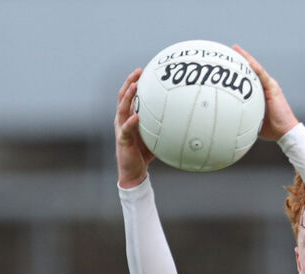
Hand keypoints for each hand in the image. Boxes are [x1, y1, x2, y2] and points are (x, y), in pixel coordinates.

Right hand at [114, 68, 153, 187]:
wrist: (134, 171)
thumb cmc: (144, 153)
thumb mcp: (155, 136)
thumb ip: (163, 126)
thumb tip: (183, 119)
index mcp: (128, 117)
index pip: (129, 95)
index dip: (133, 82)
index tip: (142, 70)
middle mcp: (122, 120)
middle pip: (123, 96)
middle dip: (130, 82)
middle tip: (138, 72)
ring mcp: (121, 129)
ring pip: (122, 109)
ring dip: (128, 96)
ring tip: (135, 87)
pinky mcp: (123, 140)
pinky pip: (127, 129)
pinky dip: (131, 122)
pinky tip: (137, 116)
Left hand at [232, 45, 298, 140]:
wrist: (285, 131)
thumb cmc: (271, 129)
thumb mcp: (253, 120)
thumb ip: (244, 116)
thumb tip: (229, 120)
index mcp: (262, 92)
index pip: (250, 77)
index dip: (241, 69)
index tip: (230, 62)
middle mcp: (266, 86)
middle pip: (253, 68)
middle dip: (243, 58)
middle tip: (232, 50)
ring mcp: (270, 86)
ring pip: (256, 68)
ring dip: (246, 58)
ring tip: (236, 50)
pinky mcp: (273, 88)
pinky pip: (262, 75)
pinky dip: (255, 67)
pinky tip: (247, 61)